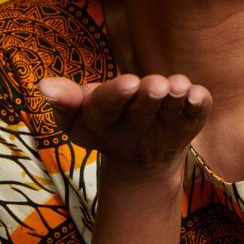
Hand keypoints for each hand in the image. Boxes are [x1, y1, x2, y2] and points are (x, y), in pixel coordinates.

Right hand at [37, 74, 211, 174]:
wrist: (141, 162)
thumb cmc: (108, 123)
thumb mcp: (80, 115)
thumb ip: (65, 100)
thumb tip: (43, 85)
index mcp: (105, 122)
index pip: (107, 108)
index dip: (116, 95)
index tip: (128, 81)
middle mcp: (137, 129)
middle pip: (142, 111)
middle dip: (149, 97)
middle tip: (156, 84)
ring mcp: (166, 129)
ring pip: (171, 113)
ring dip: (176, 100)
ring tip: (178, 85)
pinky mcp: (190, 126)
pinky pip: (197, 118)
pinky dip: (199, 108)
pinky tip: (200, 95)